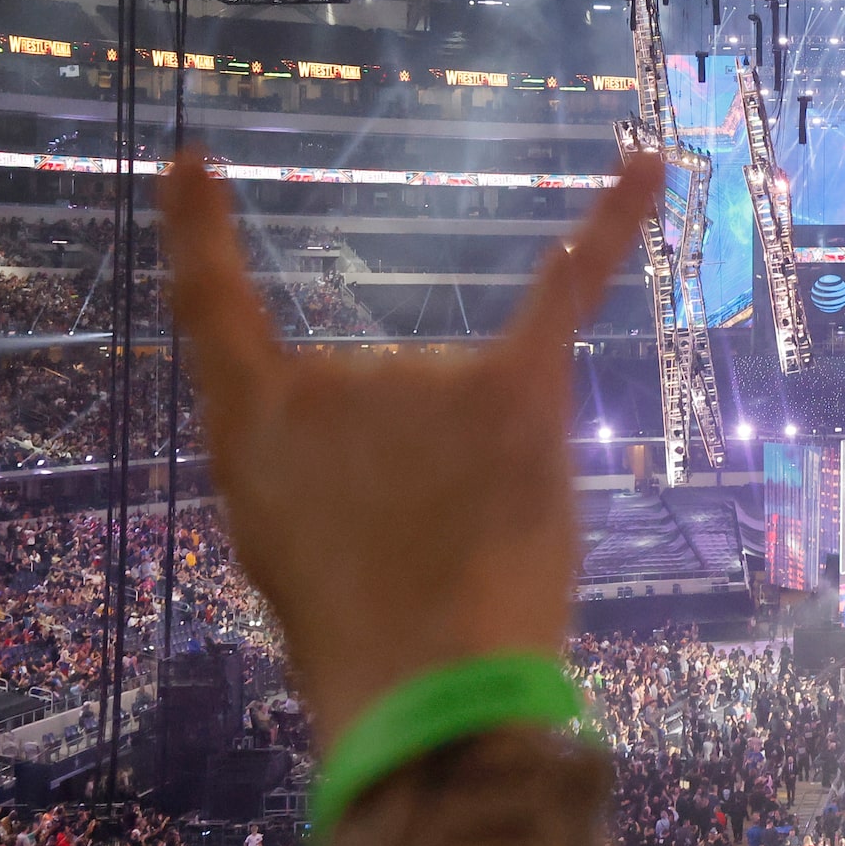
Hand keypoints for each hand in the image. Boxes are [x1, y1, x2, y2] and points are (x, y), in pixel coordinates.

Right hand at [160, 147, 664, 746]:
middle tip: (414, 556)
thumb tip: (368, 435)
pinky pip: (567, 291)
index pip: (212, 308)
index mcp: (251, 425)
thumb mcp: (287, 547)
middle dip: (415, 469)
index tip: (195, 159)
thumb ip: (313, 468)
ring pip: (466, 402)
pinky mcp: (512, 390)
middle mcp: (331, 378)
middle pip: (390, 394)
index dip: (200, 232)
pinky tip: (649, 164)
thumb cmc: (355, 638)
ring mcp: (423, 377)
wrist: (424, 686)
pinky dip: (614, 222)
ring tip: (463, 550)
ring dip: (477, 469)